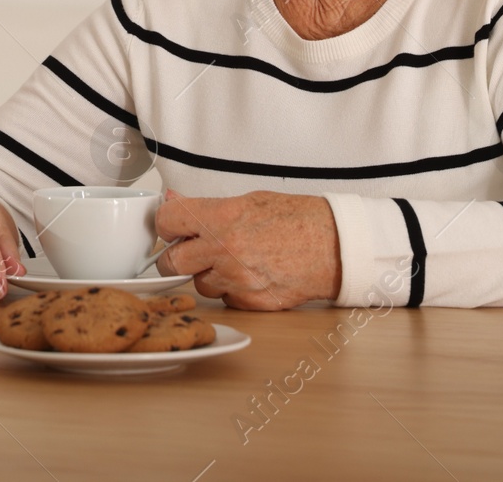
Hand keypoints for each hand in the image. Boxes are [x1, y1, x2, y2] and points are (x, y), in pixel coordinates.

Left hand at [154, 190, 341, 309]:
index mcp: (221, 218)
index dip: (166, 223)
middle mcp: (224, 250)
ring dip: (207, 274)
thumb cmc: (298, 219)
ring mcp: (236, 280)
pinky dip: (230, 290)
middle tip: (190, 250)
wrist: (336, 247)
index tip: (172, 225)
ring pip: (198, 284)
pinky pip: (224, 299)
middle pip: (171, 262)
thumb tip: (173, 199)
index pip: (166, 221)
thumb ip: (206, 206)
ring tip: (233, 260)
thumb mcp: (249, 200)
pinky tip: (250, 275)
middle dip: (175, 257)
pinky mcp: (249, 302)